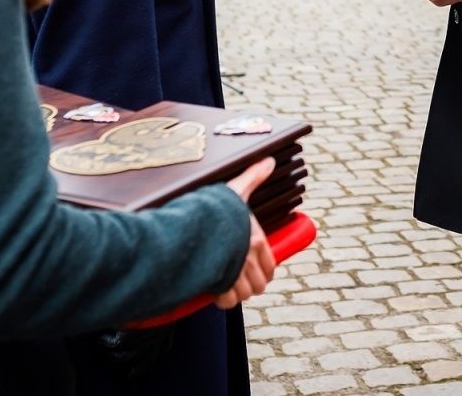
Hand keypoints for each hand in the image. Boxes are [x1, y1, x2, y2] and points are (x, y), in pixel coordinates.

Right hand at [216, 158, 277, 308]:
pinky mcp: (219, 285)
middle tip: (235, 278)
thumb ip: (252, 177)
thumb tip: (268, 161)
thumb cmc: (215, 209)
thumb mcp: (235, 190)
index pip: (270, 267)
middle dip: (249, 284)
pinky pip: (227, 301)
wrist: (192, 227)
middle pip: (258, 285)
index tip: (250, 269)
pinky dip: (221, 299)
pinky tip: (213, 291)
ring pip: (244, 295)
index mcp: (257, 241)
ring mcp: (236, 274)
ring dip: (235, 292)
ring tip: (223, 284)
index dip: (262, 271)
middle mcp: (250, 259)